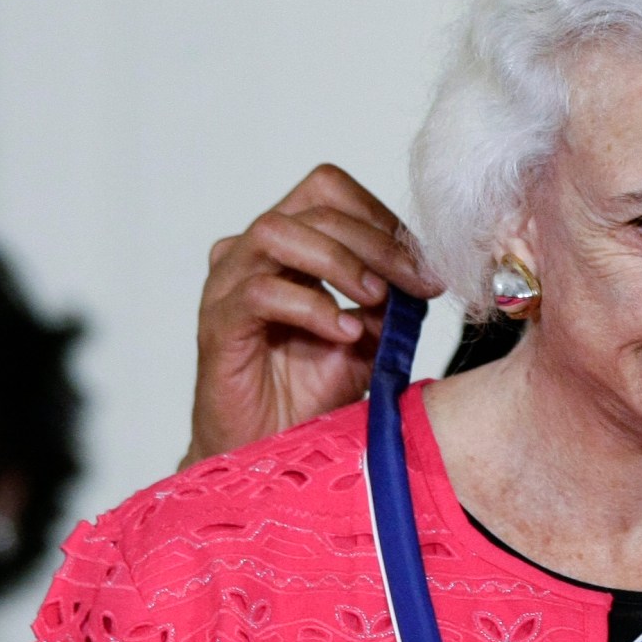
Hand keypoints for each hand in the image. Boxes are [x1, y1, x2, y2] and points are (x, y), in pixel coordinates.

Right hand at [188, 164, 442, 464]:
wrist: (270, 451)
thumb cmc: (312, 392)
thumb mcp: (370, 340)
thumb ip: (392, 302)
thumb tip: (424, 274)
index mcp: (289, 244)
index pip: (330, 190)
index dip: (381, 216)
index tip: (423, 262)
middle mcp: (253, 253)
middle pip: (315, 208)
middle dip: (377, 243)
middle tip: (416, 282)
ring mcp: (228, 285)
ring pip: (278, 233)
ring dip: (339, 261)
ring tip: (376, 300)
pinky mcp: (217, 325)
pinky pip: (259, 293)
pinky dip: (312, 307)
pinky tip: (345, 333)